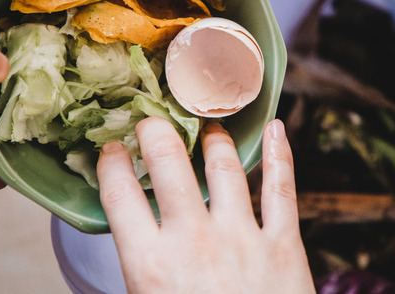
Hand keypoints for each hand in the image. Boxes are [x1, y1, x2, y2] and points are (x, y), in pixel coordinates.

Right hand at [97, 117, 315, 293]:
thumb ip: (137, 274)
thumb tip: (128, 245)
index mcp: (150, 264)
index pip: (119, 194)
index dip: (110, 162)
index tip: (111, 148)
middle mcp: (193, 240)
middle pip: (168, 163)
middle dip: (156, 131)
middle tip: (154, 121)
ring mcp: (242, 238)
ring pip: (224, 166)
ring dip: (213, 139)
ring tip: (208, 127)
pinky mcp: (284, 245)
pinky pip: (281, 189)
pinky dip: (281, 154)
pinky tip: (277, 129)